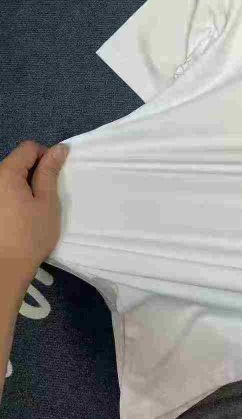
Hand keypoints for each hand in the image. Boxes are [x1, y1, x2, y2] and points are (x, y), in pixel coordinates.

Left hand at [0, 140, 68, 284]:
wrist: (4, 270)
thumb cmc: (30, 235)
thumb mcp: (47, 201)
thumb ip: (50, 171)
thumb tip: (59, 148)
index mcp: (6, 173)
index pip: (29, 148)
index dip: (46, 156)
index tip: (54, 179)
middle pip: (16, 161)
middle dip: (34, 172)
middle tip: (45, 197)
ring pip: (9, 177)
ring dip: (23, 185)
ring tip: (31, 210)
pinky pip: (2, 191)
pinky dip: (12, 197)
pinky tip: (17, 218)